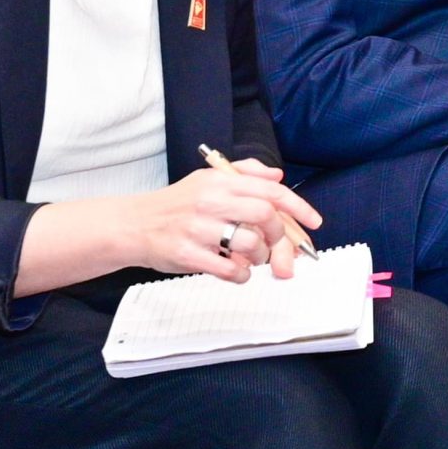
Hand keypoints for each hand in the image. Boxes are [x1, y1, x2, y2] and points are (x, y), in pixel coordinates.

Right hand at [136, 165, 323, 282]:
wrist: (133, 225)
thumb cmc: (175, 204)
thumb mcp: (207, 179)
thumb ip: (245, 173)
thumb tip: (277, 177)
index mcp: (219, 182)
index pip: (271, 191)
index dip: (299, 208)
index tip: (314, 222)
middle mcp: (210, 202)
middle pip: (266, 217)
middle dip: (279, 235)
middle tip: (274, 243)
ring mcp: (198, 229)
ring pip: (251, 246)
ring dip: (259, 257)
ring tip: (250, 257)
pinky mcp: (188, 255)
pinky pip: (229, 270)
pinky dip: (240, 275)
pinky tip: (235, 271)